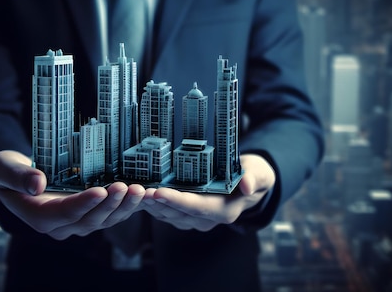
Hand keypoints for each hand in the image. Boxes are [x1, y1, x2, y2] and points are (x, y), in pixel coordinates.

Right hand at [0, 150, 145, 239]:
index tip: (100, 190)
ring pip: (104, 220)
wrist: (17, 177)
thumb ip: (17, 176)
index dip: (83, 204)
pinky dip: (127, 205)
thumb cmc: (7, 171)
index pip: (64, 213)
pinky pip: (111, 214)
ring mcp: (76, 222)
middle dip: (109, 204)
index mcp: (38, 217)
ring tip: (139, 189)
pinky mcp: (89, 215)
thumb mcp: (2, 168)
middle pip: (89, 220)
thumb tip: (37, 183)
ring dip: (124, 207)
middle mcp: (60, 226)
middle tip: (126, 186)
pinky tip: (142, 193)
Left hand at [142, 154, 274, 230]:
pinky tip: (139, 193)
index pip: (197, 207)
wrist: (248, 184)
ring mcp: (195, 219)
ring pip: (168, 215)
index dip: (177, 201)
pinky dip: (152, 204)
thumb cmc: (252, 174)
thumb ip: (253, 178)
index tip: (159, 193)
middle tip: (139, 189)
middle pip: (177, 213)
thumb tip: (247, 185)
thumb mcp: (258, 172)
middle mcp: (207, 219)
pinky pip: (165, 212)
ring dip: (150, 204)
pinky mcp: (186, 215)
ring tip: (134, 190)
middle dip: (156, 202)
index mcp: (224, 211)